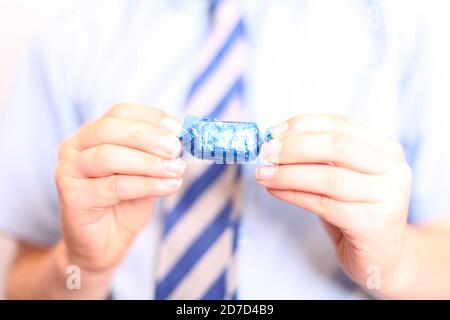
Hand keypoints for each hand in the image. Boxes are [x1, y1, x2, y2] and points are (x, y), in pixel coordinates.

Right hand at [56, 104, 184, 271]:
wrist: (106, 242)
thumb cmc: (126, 202)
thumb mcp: (146, 172)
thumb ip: (157, 155)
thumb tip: (183, 140)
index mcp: (93, 133)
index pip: (120, 112)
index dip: (151, 117)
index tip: (179, 128)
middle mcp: (75, 146)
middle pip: (110, 129)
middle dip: (148, 137)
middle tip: (176, 149)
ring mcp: (69, 170)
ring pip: (110, 156)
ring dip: (149, 162)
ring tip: (176, 170)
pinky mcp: (71, 196)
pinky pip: (113, 186)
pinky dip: (146, 184)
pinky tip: (168, 186)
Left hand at [255, 114, 412, 286]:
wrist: (380, 257)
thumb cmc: (354, 211)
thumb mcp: (341, 177)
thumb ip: (318, 157)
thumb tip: (276, 141)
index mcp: (386, 150)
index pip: (340, 125)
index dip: (303, 124)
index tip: (273, 131)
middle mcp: (393, 170)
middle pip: (337, 146)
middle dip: (294, 147)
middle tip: (265, 152)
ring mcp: (387, 197)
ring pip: (328, 177)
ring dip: (288, 174)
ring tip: (263, 174)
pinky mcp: (374, 224)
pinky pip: (324, 204)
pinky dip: (294, 195)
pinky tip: (275, 191)